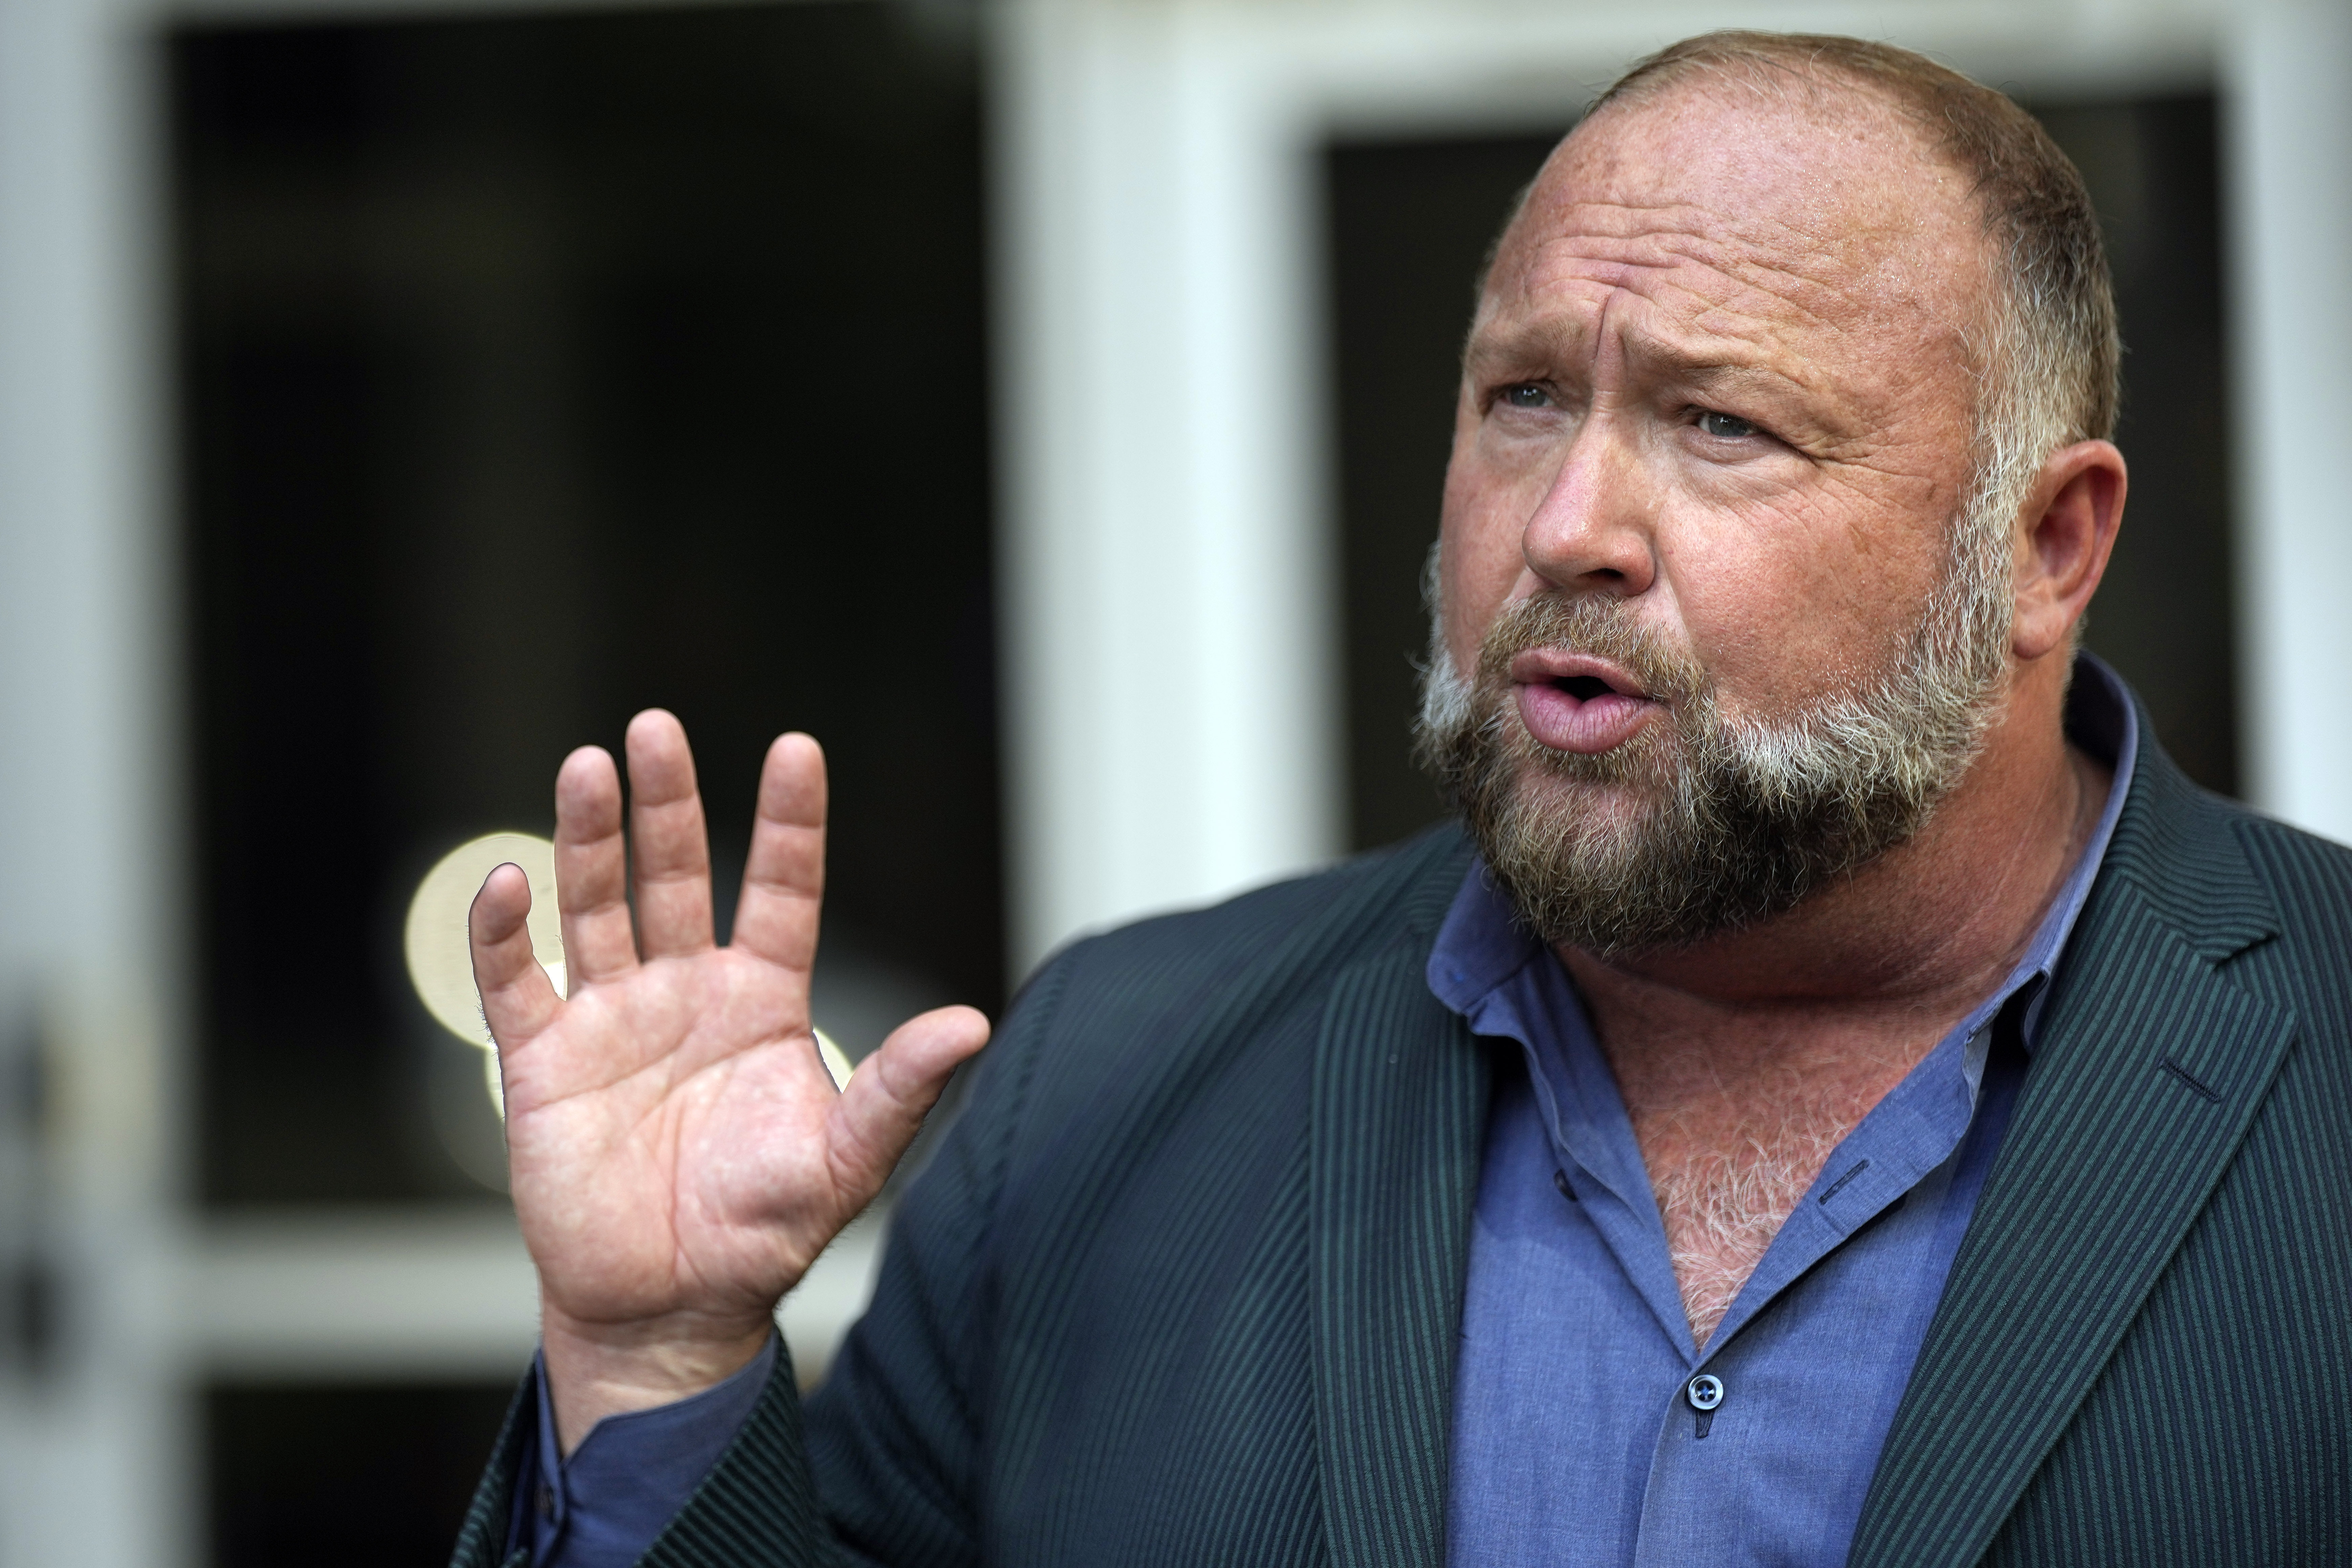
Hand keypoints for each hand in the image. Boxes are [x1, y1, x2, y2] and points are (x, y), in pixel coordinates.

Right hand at [468, 710, 990, 1450]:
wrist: (672, 1308)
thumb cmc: (760, 1233)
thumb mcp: (844, 1163)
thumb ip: (899, 1091)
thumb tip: (973, 1023)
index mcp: (762, 1001)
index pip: (779, 890)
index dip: (788, 823)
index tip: (797, 749)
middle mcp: (685, 991)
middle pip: (673, 873)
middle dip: (666, 801)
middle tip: (656, 728)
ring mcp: (611, 1019)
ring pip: (595, 905)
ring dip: (588, 836)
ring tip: (589, 765)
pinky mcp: (544, 1062)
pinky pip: (516, 983)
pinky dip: (505, 934)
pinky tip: (511, 882)